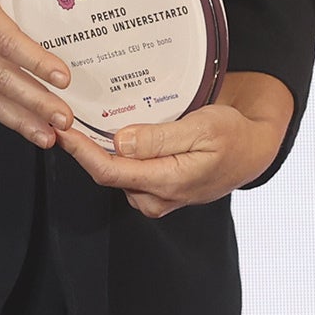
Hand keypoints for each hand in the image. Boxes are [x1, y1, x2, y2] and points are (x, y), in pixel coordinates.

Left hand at [57, 71, 293, 216]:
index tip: (62, 130)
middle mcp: (158, 197)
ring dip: (100, 151)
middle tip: (64, 116)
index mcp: (169, 180)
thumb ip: (160, 138)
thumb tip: (120, 142)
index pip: (111, 171)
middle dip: (84, 148)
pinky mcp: (157, 193)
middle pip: (108, 174)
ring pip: (116, 174)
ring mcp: (157, 198)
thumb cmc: (232, 136)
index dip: (82, 152)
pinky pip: (128, 175)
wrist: (252, 152)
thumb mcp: (202, 127)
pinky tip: (113, 135)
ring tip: (86, 121)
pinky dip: (116, 156)